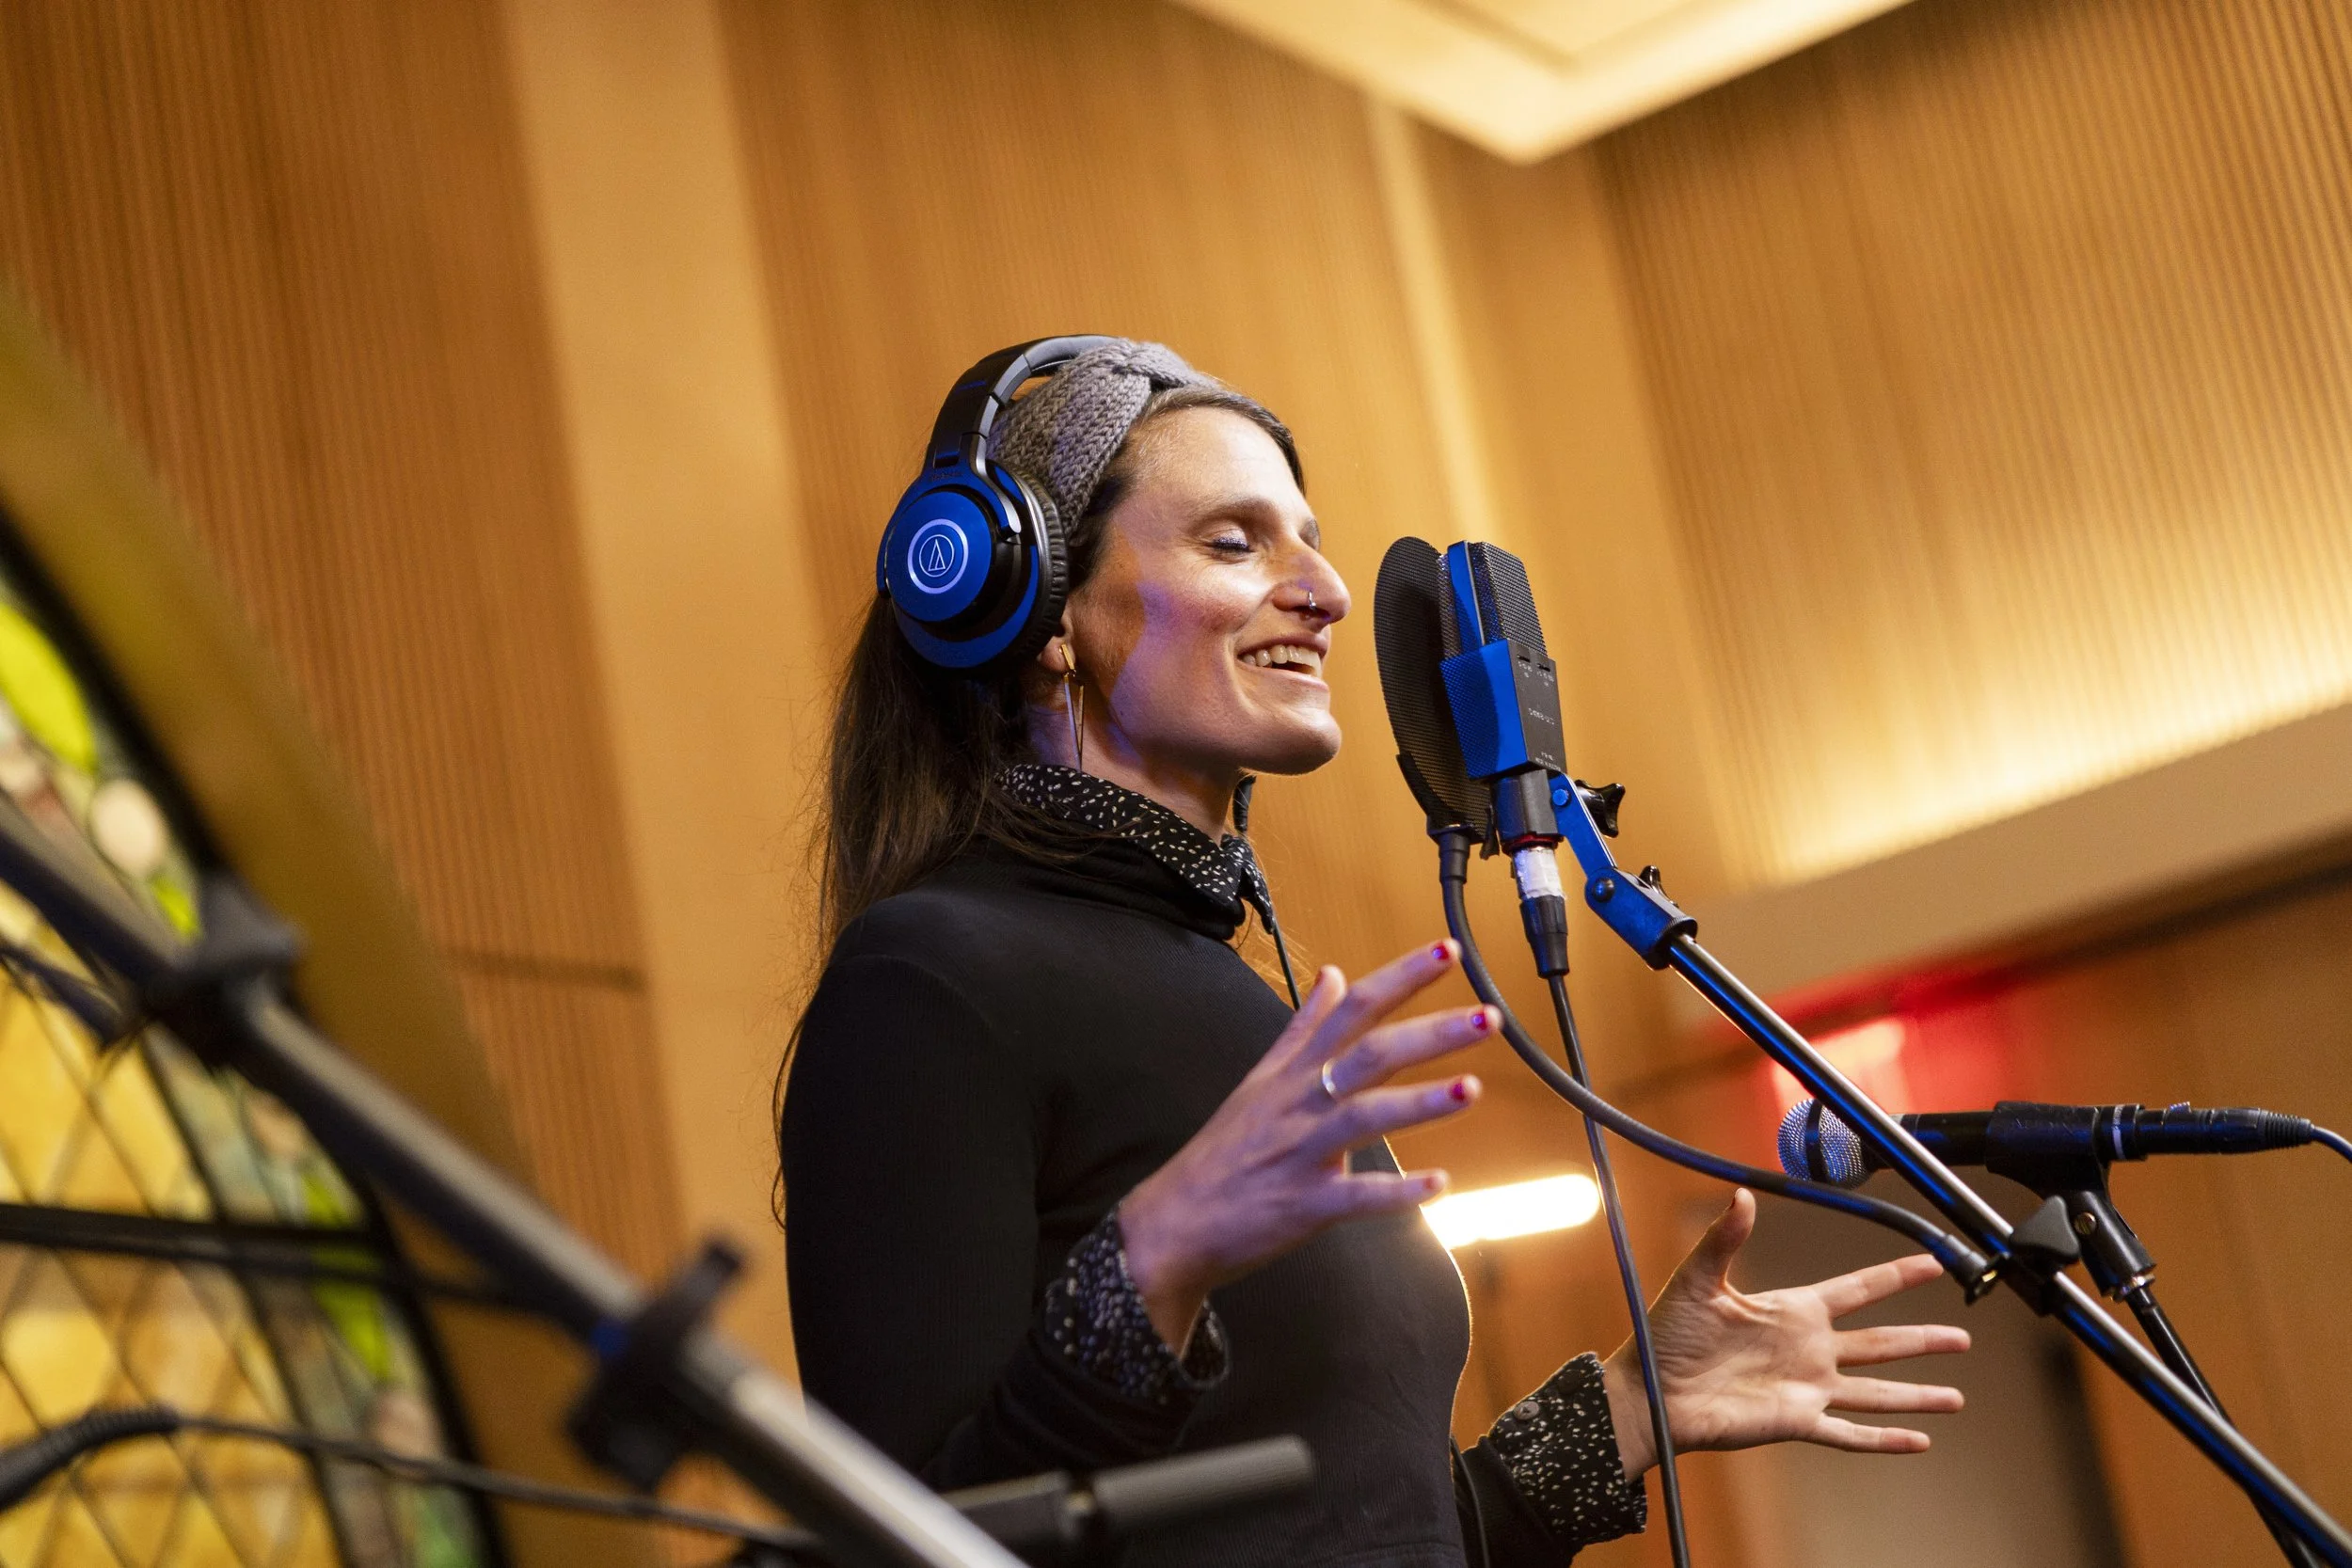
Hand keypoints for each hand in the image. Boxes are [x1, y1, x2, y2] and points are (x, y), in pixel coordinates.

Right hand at [1120, 940, 1492, 1348]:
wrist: (1176, 1220)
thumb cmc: (1224, 1151)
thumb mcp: (1260, 1077)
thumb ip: (1303, 1026)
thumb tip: (1333, 975)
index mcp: (1295, 1069)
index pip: (1354, 1007)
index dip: (1402, 977)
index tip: (1447, 952)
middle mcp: (1301, 1101)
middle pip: (1371, 1054)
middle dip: (1432, 1033)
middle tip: (1489, 1018)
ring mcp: (1302, 1151)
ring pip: (1366, 1115)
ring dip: (1421, 1103)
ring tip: (1472, 1088)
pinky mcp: (1305, 1203)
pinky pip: (1356, 1196)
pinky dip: (1397, 1192)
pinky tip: (1438, 1186)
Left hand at [1602, 1189, 1967, 1476]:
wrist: (1651, 1392)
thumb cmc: (1667, 1335)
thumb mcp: (1698, 1279)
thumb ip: (1725, 1238)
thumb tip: (1742, 1193)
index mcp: (1792, 1311)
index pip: (1858, 1289)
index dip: (1895, 1277)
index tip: (1932, 1262)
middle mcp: (1808, 1349)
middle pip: (1881, 1343)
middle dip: (1923, 1340)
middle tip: (1963, 1337)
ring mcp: (1807, 1388)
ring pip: (1877, 1392)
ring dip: (1916, 1395)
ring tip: (1957, 1397)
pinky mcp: (1796, 1422)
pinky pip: (1849, 1433)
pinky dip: (1884, 1440)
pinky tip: (1919, 1443)